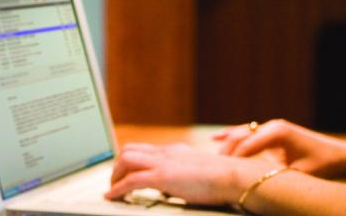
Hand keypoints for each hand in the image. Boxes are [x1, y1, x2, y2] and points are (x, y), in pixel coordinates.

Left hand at [105, 142, 275, 205]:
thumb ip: (184, 174)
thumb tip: (177, 185)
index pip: (144, 149)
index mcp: (174, 151)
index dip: (129, 160)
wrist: (233, 176)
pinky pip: (132, 180)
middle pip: (129, 150)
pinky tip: (113, 197)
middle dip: (117, 167)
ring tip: (113, 190)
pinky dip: (118, 189)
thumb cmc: (223, 177)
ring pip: (125, 160)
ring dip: (115, 176)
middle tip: (115, 182)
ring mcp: (163, 163)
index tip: (124, 172)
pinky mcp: (163, 176)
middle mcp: (165, 153)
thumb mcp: (198, 171)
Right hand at [213, 119, 345, 178]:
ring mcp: (271, 126)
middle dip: (226, 150)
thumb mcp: (299, 173)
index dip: (234, 158)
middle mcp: (272, 126)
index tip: (223, 171)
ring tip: (211, 156)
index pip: (248, 144)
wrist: (339, 155)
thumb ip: (276, 173)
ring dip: (226, 143)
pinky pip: (247, 132)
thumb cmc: (322, 165)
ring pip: (241, 131)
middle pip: (241, 135)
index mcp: (278, 133)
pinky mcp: (272, 131)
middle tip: (212, 165)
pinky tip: (215, 138)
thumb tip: (256, 180)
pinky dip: (232, 135)